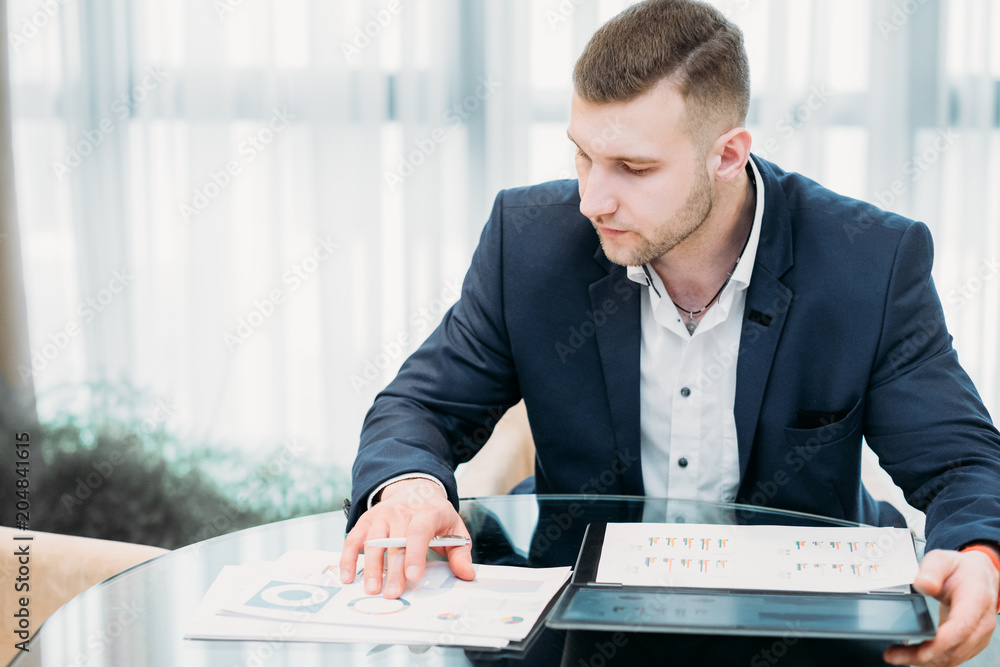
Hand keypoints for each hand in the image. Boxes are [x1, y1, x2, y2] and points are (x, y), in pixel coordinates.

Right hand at [338, 478, 474, 598]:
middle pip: (395, 542)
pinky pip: (354, 538)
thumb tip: (466, 574)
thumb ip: (460, 553)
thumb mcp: (454, 529)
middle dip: (393, 570)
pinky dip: (348, 557)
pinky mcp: (367, 520)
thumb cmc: (435, 515)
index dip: (416, 554)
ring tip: (372, 589)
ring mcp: (382, 515)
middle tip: (392, 593)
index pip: (419, 532)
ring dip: (371, 566)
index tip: (413, 576)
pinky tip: (348, 576)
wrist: (415, 490)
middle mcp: (402, 511)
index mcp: (427, 512)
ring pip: (374, 541)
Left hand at [884, 548, 998, 665]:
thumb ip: (931, 570)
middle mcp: (981, 622)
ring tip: (897, 656)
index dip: (940, 643)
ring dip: (925, 661)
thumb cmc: (960, 569)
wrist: (979, 577)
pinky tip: (913, 656)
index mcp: (976, 600)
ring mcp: (978, 635)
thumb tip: (923, 585)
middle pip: (955, 649)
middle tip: (894, 655)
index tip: (918, 651)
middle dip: (923, 656)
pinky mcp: (970, 642)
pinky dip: (932, 659)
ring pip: (953, 658)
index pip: (961, 628)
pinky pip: (953, 657)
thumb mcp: (942, 560)